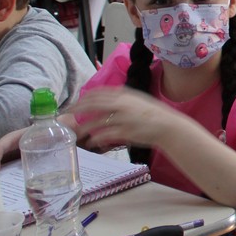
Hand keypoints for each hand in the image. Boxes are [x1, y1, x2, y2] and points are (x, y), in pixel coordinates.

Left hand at [70, 88, 193, 151]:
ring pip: (95, 122)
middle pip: (92, 104)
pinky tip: (91, 142)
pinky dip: (95, 139)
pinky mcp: (124, 132)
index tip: (74, 105)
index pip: (97, 93)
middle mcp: (121, 104)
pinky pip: (104, 136)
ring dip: (83, 129)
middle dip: (76, 110)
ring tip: (76, 134)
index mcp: (124, 95)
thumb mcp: (137, 101)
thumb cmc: (154, 115)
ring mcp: (122, 118)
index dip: (82, 99)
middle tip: (67, 117)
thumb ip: (121, 100)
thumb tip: (105, 102)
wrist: (169, 126)